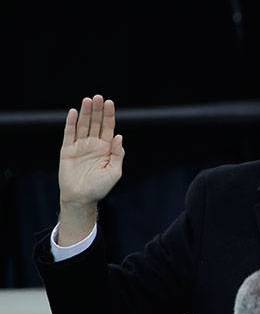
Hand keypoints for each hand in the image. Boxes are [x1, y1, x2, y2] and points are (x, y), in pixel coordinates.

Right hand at [57, 95, 123, 244]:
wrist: (81, 198)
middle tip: (98, 97)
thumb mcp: (114, 172)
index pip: (108, 128)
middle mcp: (93, 145)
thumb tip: (119, 136)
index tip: (110, 103)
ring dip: (85, 113)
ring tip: (87, 100)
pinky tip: (73, 112)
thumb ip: (118, 154)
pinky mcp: (67, 150)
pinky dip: (71, 123)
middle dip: (97, 110)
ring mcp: (80, 146)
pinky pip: (69, 134)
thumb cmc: (100, 187)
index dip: (109, 115)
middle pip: (96, 123)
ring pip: (83, 125)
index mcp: (106, 149)